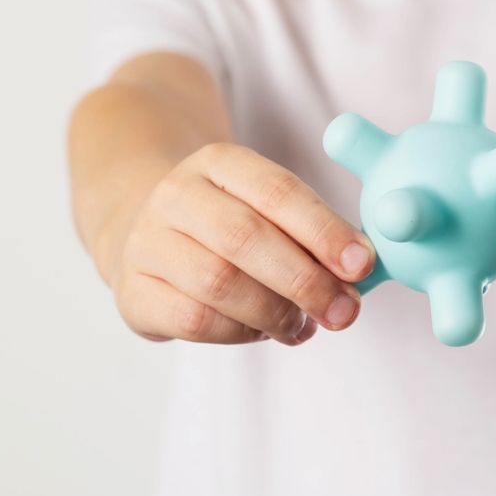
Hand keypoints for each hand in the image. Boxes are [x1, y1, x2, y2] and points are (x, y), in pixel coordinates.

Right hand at [101, 143, 374, 344]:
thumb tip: (358, 273)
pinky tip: (264, 332)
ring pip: (218, 283)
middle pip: (245, 238)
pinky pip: (194, 321)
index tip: (362, 264)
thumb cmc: (234, 227)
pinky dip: (241, 334)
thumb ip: (314, 236)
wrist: (151, 236)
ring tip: (305, 325)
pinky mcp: (133, 292)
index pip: (277, 190)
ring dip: (276, 313)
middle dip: (306, 280)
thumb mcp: (270, 210)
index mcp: (219, 161)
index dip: (324, 230)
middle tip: (345, 312)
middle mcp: (176, 195)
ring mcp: (148, 242)